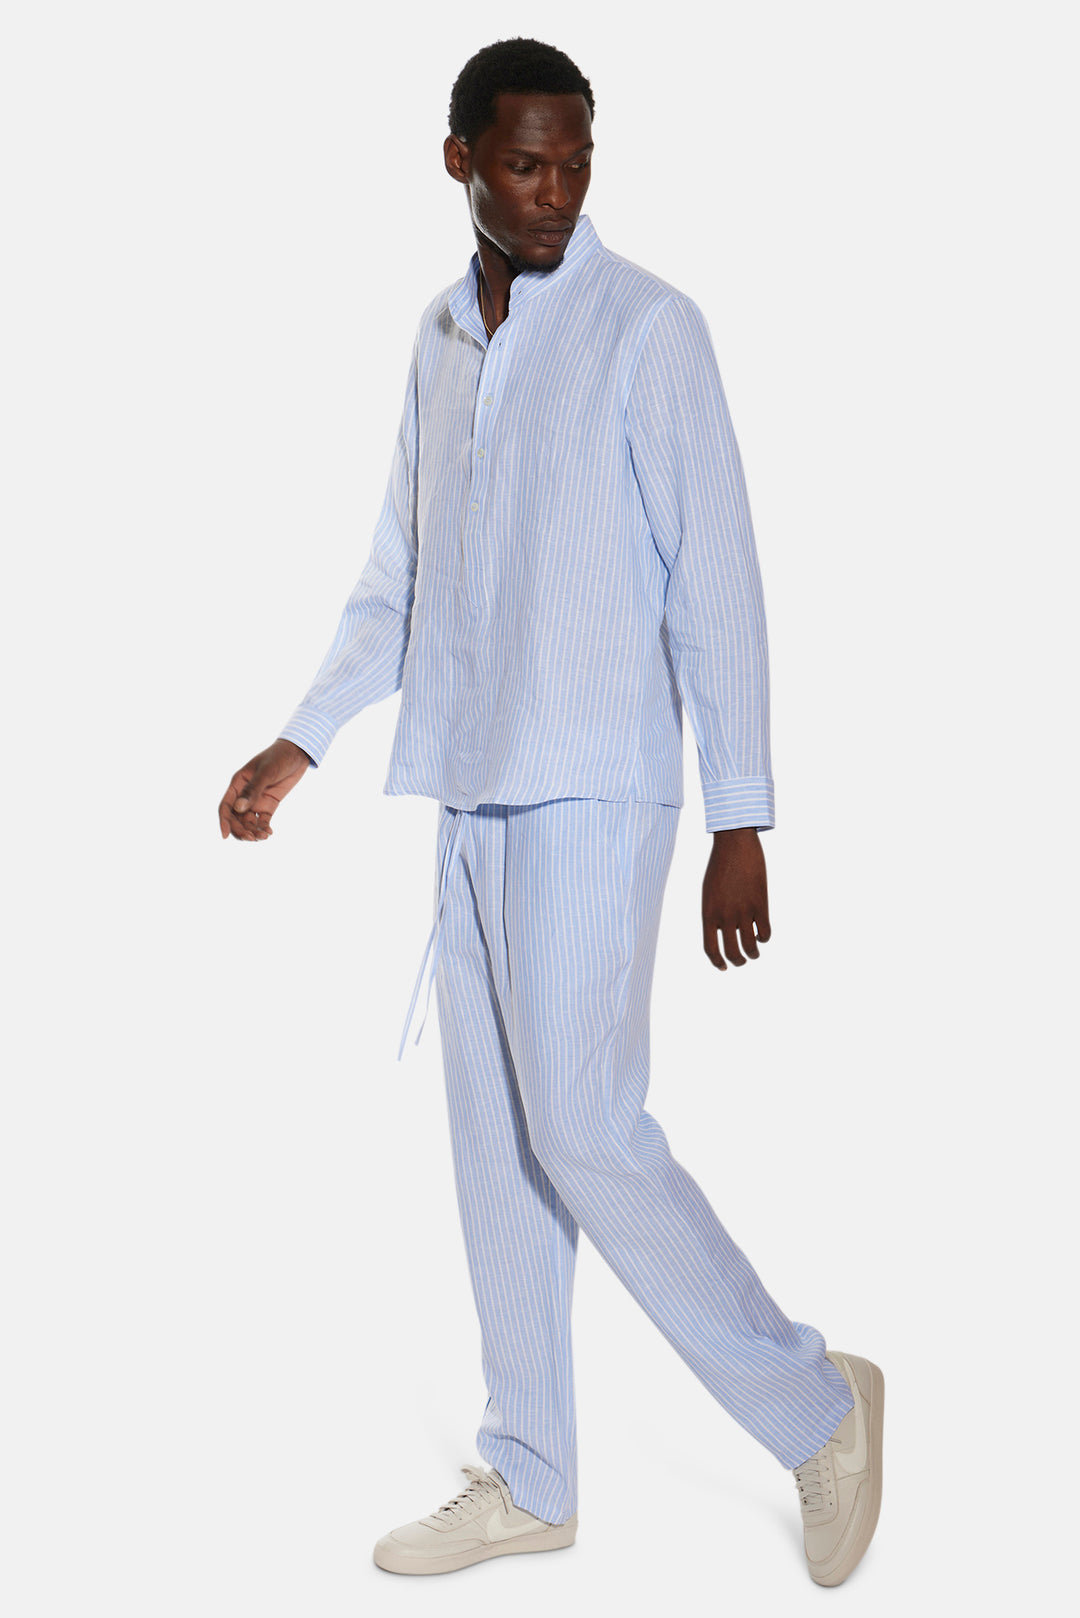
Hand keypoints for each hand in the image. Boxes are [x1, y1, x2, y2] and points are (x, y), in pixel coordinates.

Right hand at [218, 738, 311, 841]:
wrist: (297, 754)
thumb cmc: (278, 758)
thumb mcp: (266, 772)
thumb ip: (253, 790)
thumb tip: (239, 808)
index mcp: (238, 784)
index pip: (226, 806)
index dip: (224, 821)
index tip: (225, 835)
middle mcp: (244, 794)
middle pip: (236, 818)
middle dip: (241, 830)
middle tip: (251, 838)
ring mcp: (257, 801)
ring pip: (249, 822)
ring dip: (253, 831)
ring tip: (263, 836)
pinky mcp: (269, 805)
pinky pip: (262, 820)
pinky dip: (263, 828)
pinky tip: (269, 833)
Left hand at [702, 827, 770, 969]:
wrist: (734, 845)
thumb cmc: (720, 867)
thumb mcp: (709, 893)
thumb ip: (714, 914)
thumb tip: (725, 932)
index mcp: (708, 913)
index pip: (710, 948)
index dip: (717, 962)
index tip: (723, 967)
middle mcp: (725, 916)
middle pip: (731, 952)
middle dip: (738, 961)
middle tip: (741, 961)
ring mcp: (743, 911)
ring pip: (750, 945)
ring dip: (753, 954)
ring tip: (754, 953)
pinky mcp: (760, 904)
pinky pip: (764, 931)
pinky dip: (764, 938)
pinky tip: (761, 934)